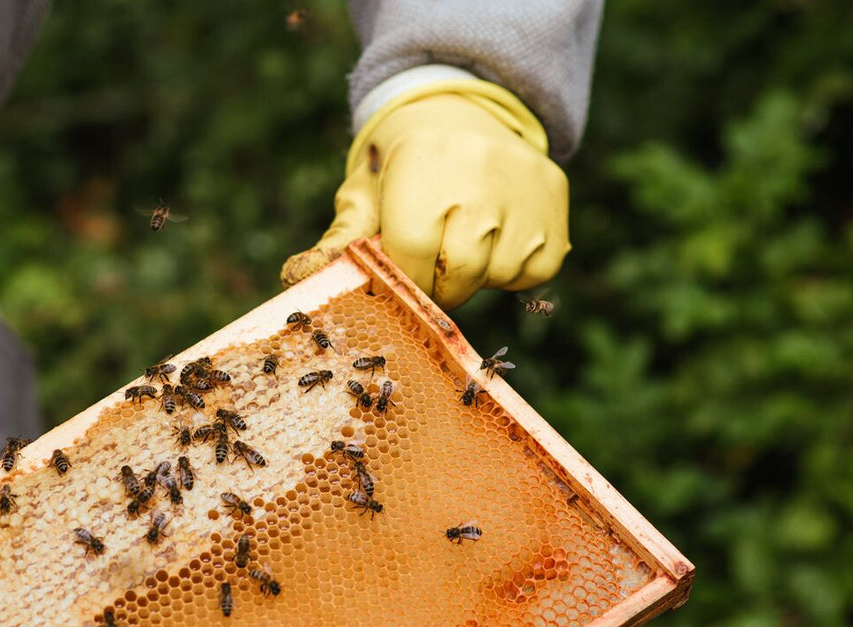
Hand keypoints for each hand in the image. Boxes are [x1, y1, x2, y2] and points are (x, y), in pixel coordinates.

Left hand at [281, 81, 570, 308]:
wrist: (458, 117)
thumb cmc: (400, 172)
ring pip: (499, 274)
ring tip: (462, 240)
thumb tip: (297, 277)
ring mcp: (525, 184)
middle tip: (430, 264)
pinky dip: (512, 270)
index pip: (413, 252)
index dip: (404, 277)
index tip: (402, 272)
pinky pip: (535, 270)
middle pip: (460, 271)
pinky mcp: (555, 200)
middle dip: (439, 284)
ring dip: (476, 275)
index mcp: (423, 164)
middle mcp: (481, 169)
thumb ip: (339, 241)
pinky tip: (496, 239)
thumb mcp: (364, 197)